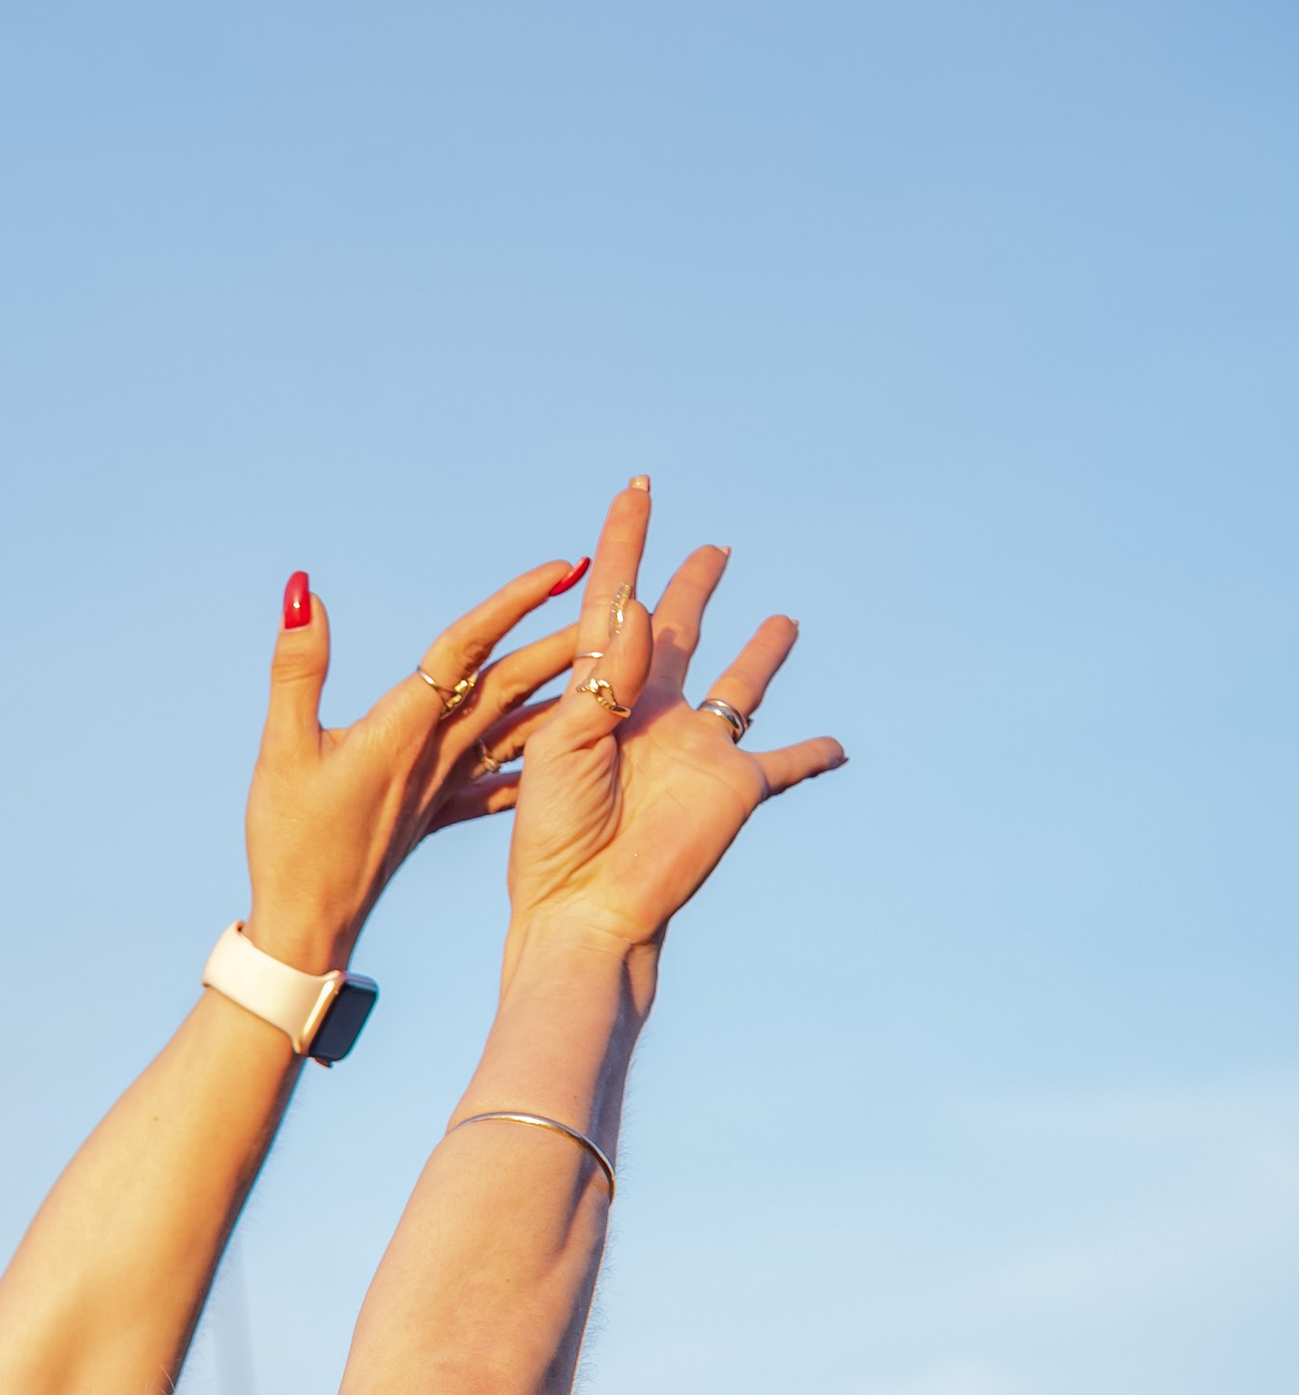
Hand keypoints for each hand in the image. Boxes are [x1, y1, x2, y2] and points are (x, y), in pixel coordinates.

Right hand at [243, 556, 589, 976]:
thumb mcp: (282, 750)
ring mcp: (442, 788)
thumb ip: (297, 669)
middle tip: (614, 594)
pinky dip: (529, 758)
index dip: (515, 604)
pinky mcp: (436, 815)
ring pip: (513, 728)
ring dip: (558, 692)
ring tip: (601, 661)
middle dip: (561, 638)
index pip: (469, 649)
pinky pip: (497, 782)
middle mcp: (436, 755)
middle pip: (509, 683)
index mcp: (405, 729)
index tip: (562, 570)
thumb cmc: (288, 844)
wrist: (309, 931)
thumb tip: (306, 592)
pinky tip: (558, 750)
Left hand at [504, 478, 845, 961]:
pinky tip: (838, 747)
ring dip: (763, 655)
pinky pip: (786, 764)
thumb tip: (638, 609)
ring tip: (784, 622)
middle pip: (680, 631)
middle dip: (693, 588)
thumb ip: (605, 678)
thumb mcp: (566, 746)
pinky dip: (814, 755)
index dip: (627, 542)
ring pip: (741, 687)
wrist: (584, 907)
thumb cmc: (555, 834)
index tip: (637, 487)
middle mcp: (653, 712)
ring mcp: (697, 749)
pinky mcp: (734, 788)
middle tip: (712, 549)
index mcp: (601, 693)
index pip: (616, 600)